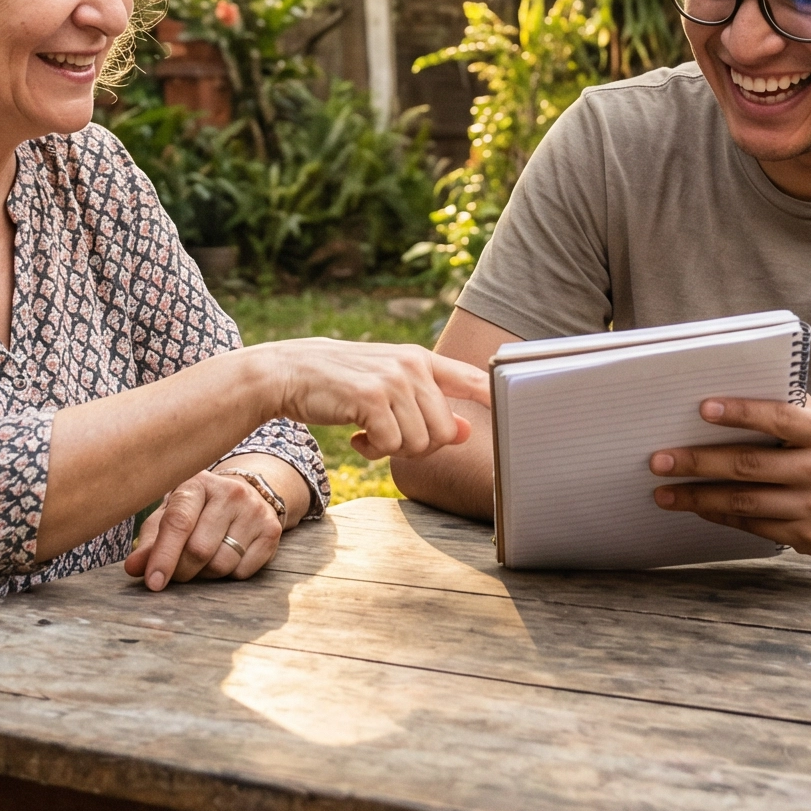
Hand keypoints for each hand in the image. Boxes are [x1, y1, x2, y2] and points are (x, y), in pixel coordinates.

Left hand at [123, 471, 280, 590]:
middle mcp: (228, 492)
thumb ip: (150, 542)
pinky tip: (226, 557)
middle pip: (199, 550)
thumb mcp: (170, 517)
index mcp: (196, 483)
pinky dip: (228, 576)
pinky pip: (243, 572)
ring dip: (205, 574)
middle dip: (182, 571)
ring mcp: (254, 510)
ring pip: (222, 564)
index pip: (178, 522)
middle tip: (176, 573)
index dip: (164, 556)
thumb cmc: (197, 510)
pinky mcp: (272, 530)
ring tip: (202, 561)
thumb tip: (132, 569)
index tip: (153, 583)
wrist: (247, 494)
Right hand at [244, 338, 490, 459]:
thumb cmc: (341, 382)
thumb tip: (467, 432)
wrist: (290, 372)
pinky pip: (391, 446)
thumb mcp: (389, 386)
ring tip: (370, 432)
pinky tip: (356, 437)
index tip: (520, 411)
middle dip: (418, 446)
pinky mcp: (371, 397)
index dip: (498, 398)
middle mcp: (412, 365)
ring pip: (419, 443)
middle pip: (444, 432)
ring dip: (393, 450)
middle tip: (388, 436)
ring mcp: (393, 380)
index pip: (474, 377)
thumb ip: (429, 405)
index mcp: (421, 359)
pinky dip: (373, 451)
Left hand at [649, 398, 810, 556]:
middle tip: (659, 460)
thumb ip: (790, 408)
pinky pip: (753, 526)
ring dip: (698, 497)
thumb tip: (733, 386)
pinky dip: (720, 516)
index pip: (779, 418)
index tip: (702, 408)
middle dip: (698, 463)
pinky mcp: (807, 539)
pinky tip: (697, 507)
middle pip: (749, 465)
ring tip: (664, 492)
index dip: (740, 413)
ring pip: (745, 502)